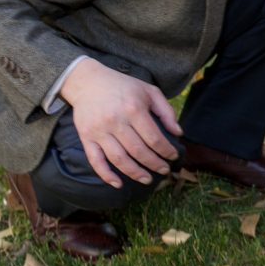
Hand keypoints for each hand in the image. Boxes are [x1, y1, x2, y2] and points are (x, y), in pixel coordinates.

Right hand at [59, 57, 182, 188]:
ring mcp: (99, 131)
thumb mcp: (149, 91)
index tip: (173, 156)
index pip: (154, 138)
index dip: (166, 150)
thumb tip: (178, 133)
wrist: (87, 81)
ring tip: (147, 179)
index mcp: (134, 109)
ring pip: (119, 159)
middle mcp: (116, 121)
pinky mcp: (86, 137)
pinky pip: (96, 160)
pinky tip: (118, 184)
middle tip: (164, 170)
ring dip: (135, 173)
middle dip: (154, 164)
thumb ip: (166, 111)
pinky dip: (106, 175)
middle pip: (138, 151)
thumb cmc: (123, 86)